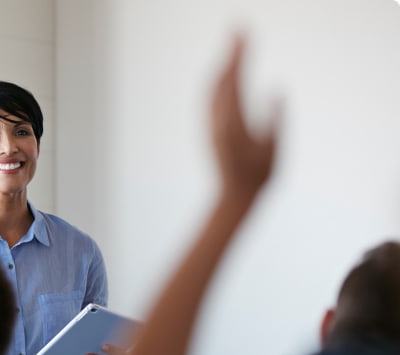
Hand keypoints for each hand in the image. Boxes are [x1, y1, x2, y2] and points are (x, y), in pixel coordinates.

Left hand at [211, 35, 279, 199]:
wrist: (234, 196)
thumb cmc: (259, 177)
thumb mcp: (273, 150)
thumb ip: (275, 120)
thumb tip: (276, 89)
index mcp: (234, 125)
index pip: (235, 81)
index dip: (239, 55)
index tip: (244, 33)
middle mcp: (218, 122)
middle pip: (221, 80)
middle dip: (230, 52)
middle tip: (238, 28)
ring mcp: (211, 126)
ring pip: (212, 88)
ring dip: (222, 64)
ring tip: (232, 46)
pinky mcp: (209, 130)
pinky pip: (210, 98)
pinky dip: (217, 80)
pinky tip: (221, 75)